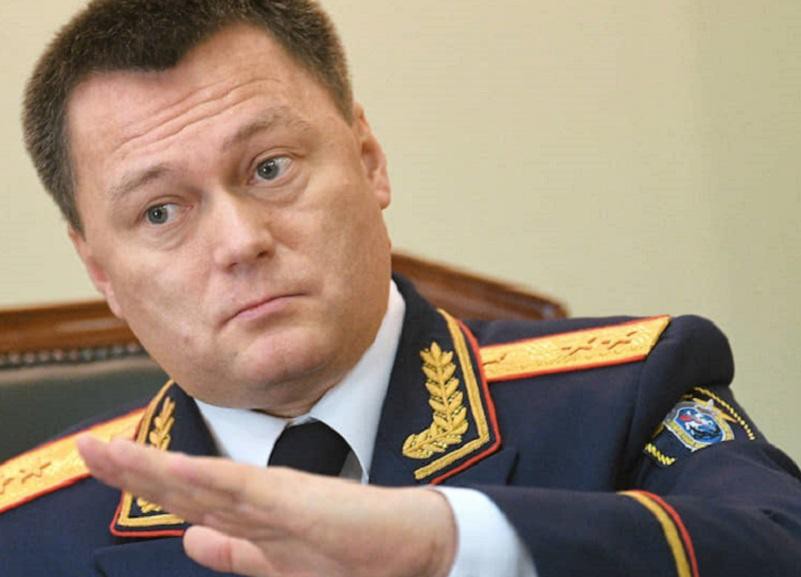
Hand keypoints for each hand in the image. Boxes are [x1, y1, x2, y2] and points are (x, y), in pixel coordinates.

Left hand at [77, 436, 455, 576]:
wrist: (413, 542)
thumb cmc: (354, 553)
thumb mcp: (279, 562)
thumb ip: (236, 551)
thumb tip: (190, 541)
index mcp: (249, 513)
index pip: (184, 494)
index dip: (142, 479)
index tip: (105, 462)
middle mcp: (255, 499)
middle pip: (181, 482)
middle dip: (131, 468)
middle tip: (86, 448)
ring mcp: (274, 498)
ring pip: (200, 479)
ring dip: (150, 467)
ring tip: (105, 451)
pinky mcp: (297, 501)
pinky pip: (242, 489)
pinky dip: (204, 476)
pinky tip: (172, 466)